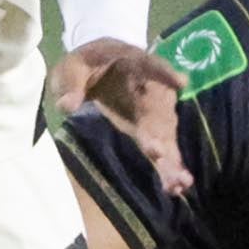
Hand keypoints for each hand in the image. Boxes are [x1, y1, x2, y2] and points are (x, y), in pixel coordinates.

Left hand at [52, 38, 189, 197]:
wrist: (99, 66)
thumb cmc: (86, 63)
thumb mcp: (73, 67)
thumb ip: (71, 83)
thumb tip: (67, 105)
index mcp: (134, 62)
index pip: (150, 65)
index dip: (165, 73)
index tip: (180, 83)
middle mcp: (152, 87)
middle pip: (160, 110)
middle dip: (160, 132)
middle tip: (159, 153)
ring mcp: (153, 110)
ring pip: (166, 134)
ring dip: (172, 157)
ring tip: (180, 181)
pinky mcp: (150, 128)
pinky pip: (163, 147)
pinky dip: (170, 166)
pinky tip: (178, 186)